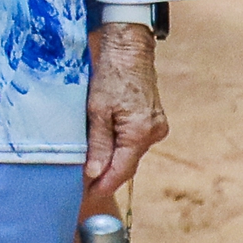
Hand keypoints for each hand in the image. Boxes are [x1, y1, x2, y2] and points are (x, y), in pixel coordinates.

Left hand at [83, 22, 166, 194]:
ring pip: (131, 152)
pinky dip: (121, 146)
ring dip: (114, 159)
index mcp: (140, 132)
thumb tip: (95, 173)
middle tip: (86, 185)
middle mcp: (153, 133)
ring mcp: (156, 126)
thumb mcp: (97, 110)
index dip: (104, 184)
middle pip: (128, 163)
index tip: (89, 195)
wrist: (129, 48)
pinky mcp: (154, 119)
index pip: (122, 170)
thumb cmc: (112, 74)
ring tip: (92, 166)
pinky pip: (136, 141)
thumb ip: (98, 144)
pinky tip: (107, 147)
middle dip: (107, 174)